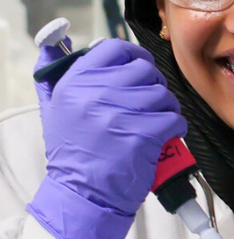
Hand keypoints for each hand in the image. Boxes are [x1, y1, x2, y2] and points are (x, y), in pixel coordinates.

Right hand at [28, 39, 186, 238]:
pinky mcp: (143, 134)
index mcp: (75, 82)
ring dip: (166, 108)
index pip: (114, 49)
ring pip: (163, 94)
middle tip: (149, 104)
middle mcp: (96, 93)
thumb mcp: (53, 109)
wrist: (82, 194)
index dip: (134, 56)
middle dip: (153, 85)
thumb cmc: (72, 153)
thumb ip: (54, 74)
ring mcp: (120, 113)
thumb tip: (54, 44)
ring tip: (155, 122)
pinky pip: (174, 118)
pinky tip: (166, 135)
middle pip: (145, 70)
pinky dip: (175, 127)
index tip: (140, 67)